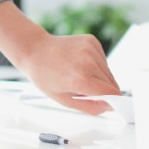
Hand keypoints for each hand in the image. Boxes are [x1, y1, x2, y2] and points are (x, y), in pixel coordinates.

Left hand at [0, 1, 120, 114]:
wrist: (35, 50)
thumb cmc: (44, 75)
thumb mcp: (64, 100)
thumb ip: (89, 107)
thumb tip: (108, 107)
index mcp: (80, 79)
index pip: (112, 93)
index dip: (113, 101)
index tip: (113, 105)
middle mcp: (88, 62)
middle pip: (112, 83)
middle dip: (104, 90)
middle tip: (86, 90)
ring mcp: (90, 49)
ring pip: (108, 71)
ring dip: (100, 77)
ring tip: (81, 75)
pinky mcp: (91, 41)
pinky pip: (103, 59)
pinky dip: (97, 65)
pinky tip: (81, 64)